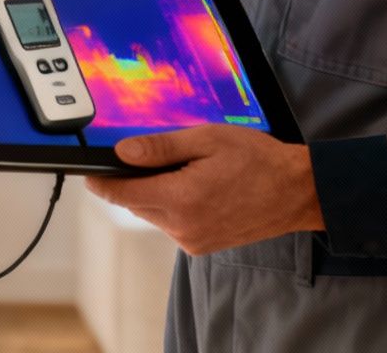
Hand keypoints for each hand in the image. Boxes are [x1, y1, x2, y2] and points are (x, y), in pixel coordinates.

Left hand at [84, 125, 325, 255]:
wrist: (296, 192)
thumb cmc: (257, 160)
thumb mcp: (207, 140)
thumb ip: (161, 148)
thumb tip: (122, 153)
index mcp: (181, 199)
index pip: (122, 194)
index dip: (101, 182)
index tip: (89, 171)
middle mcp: (182, 227)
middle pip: (135, 203)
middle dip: (132, 181)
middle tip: (146, 156)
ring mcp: (192, 240)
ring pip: (153, 213)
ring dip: (155, 192)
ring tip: (184, 169)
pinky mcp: (201, 246)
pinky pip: (172, 223)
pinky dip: (173, 205)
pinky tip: (194, 186)